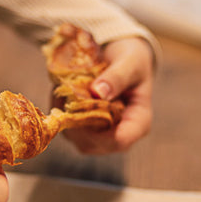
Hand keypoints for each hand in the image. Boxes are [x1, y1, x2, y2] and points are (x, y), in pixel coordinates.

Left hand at [62, 37, 154, 153]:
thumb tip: (97, 93)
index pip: (120, 140)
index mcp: (139, 122)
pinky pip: (66, 129)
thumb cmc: (131, 61)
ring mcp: (100, 137)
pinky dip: (61, 111)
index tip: (84, 100)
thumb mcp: (130, 63)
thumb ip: (117, 77)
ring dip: (66, 113)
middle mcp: (120, 135)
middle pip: (93, 143)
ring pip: (75, 138)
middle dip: (77, 118)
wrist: (121, 58)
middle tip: (71, 89)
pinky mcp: (83, 132)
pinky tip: (64, 92)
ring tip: (68, 87)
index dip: (98, 126)